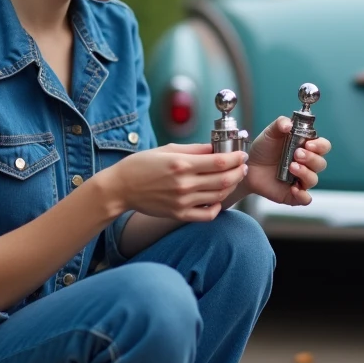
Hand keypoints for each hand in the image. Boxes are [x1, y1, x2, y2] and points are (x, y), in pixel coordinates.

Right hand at [94, 143, 247, 222]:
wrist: (121, 188)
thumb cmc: (141, 165)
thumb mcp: (167, 149)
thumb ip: (194, 149)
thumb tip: (215, 147)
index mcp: (181, 164)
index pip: (219, 162)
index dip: (236, 159)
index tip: (242, 155)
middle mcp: (184, 184)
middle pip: (223, 180)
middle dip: (238, 172)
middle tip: (242, 166)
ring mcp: (182, 201)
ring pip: (218, 196)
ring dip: (230, 187)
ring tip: (232, 179)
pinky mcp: (179, 214)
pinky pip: (207, 215)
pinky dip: (217, 207)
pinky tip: (217, 198)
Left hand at [243, 117, 330, 205]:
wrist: (249, 167)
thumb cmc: (263, 149)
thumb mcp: (270, 133)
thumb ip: (280, 124)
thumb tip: (289, 124)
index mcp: (306, 148)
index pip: (323, 146)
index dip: (320, 146)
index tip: (309, 144)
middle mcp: (307, 164)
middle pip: (321, 163)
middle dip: (311, 158)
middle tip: (296, 154)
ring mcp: (301, 180)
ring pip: (313, 179)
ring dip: (305, 173)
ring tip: (291, 167)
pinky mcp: (293, 194)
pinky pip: (305, 199)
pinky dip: (302, 196)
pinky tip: (293, 189)